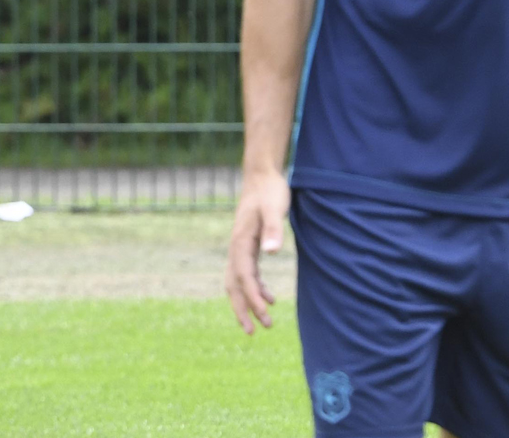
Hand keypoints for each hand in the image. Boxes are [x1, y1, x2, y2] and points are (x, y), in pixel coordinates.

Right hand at [225, 170, 289, 333]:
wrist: (261, 176)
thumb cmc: (270, 191)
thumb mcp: (275, 208)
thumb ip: (274, 229)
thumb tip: (272, 253)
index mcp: (241, 242)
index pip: (244, 277)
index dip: (252, 298)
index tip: (265, 316)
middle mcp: (236, 248)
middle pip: (233, 285)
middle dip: (242, 310)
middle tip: (252, 333)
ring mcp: (240, 247)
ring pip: (238, 283)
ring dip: (248, 303)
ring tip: (265, 323)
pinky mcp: (248, 246)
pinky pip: (247, 274)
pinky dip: (255, 289)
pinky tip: (270, 298)